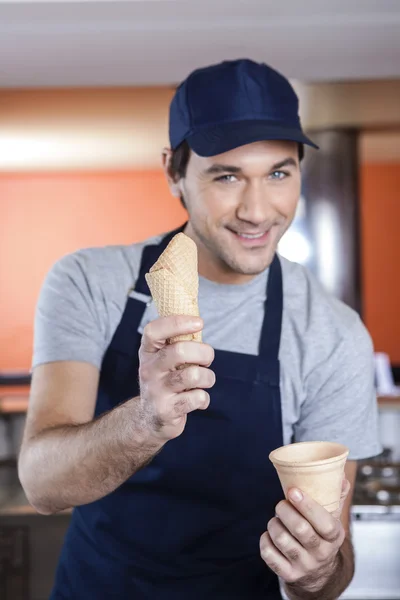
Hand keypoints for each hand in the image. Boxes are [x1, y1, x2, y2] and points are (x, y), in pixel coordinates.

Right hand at [138, 315, 214, 442]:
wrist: (149, 419)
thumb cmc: (165, 381)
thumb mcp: (163, 361)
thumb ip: (178, 344)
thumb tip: (198, 323)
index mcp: (148, 353)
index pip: (153, 331)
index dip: (177, 322)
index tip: (199, 322)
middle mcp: (149, 370)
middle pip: (180, 351)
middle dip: (204, 353)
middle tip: (207, 360)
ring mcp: (156, 391)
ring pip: (193, 375)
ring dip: (208, 377)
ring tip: (205, 381)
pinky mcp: (166, 410)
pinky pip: (197, 398)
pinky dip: (203, 399)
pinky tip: (197, 400)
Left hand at [260, 478, 349, 590]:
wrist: (318, 575)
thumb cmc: (321, 536)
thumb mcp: (332, 519)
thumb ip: (336, 496)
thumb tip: (340, 474)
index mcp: (334, 537)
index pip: (325, 523)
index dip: (308, 506)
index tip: (293, 491)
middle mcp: (321, 554)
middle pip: (301, 530)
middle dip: (285, 511)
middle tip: (281, 503)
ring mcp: (304, 566)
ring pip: (282, 540)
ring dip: (274, 524)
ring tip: (276, 518)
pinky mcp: (289, 575)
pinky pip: (269, 555)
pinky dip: (265, 540)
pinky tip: (269, 534)